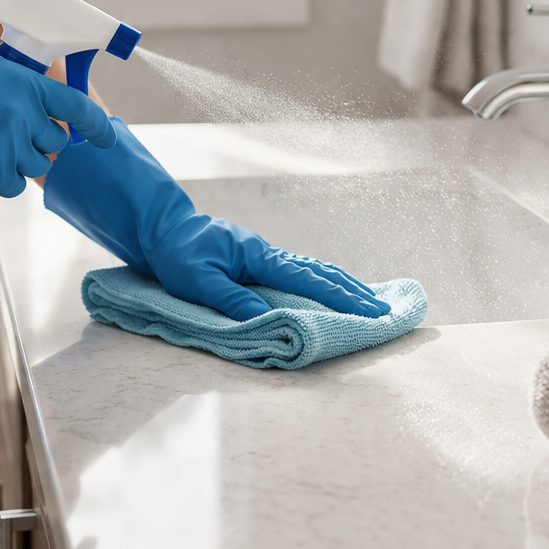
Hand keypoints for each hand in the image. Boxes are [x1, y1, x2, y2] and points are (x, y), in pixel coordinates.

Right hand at [0, 16, 114, 202]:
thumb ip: (15, 77)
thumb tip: (34, 87)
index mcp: (27, 88)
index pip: (77, 109)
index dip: (96, 126)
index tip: (106, 138)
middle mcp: (23, 120)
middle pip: (52, 150)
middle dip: (35, 147)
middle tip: (8, 139)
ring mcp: (3, 152)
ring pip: (27, 176)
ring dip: (9, 167)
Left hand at [44, 118, 389, 320]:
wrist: (163, 230)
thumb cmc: (177, 255)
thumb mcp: (197, 281)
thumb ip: (231, 299)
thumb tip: (265, 318)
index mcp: (258, 256)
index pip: (306, 281)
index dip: (338, 298)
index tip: (366, 312)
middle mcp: (268, 254)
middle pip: (321, 274)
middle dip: (354, 294)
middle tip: (385, 313)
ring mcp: (267, 256)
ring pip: (315, 271)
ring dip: (345, 287)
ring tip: (372, 303)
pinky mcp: (261, 261)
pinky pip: (301, 273)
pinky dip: (325, 282)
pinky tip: (336, 291)